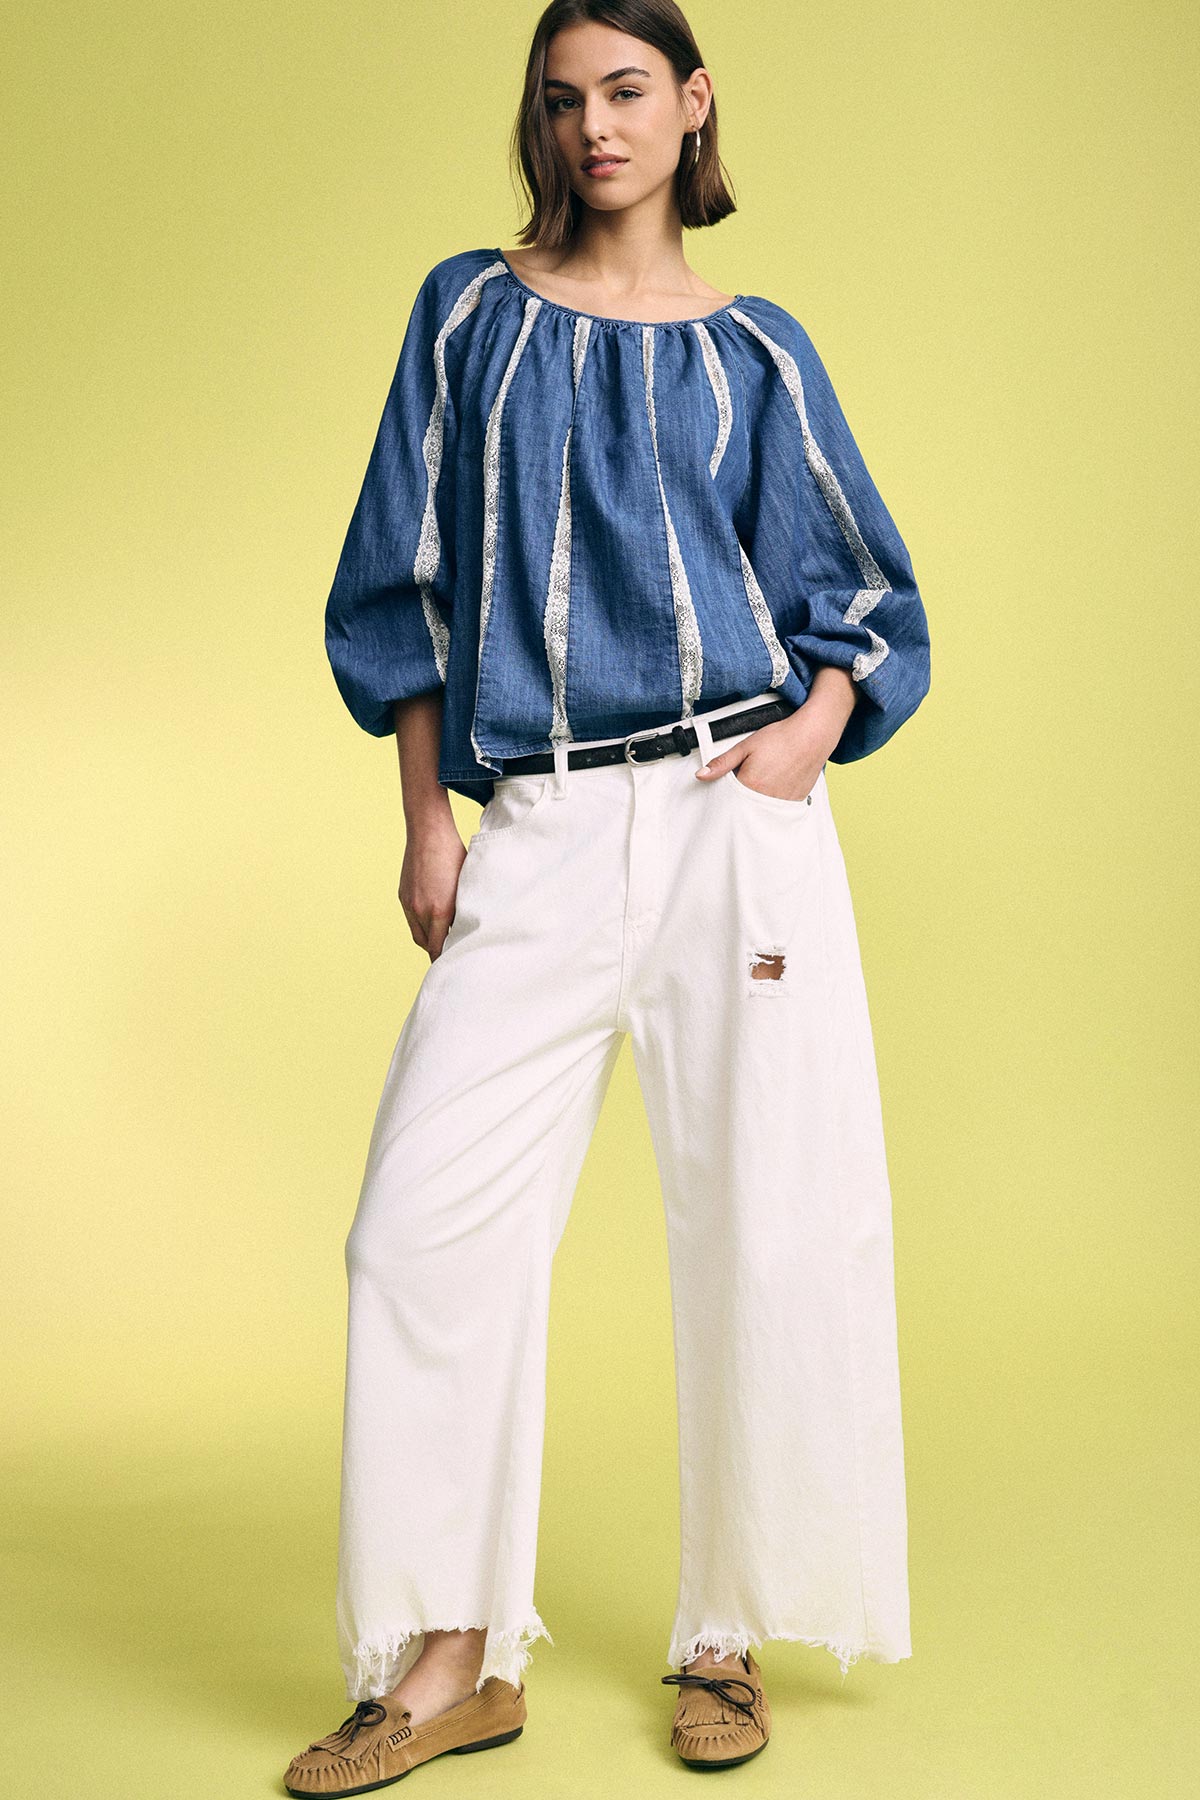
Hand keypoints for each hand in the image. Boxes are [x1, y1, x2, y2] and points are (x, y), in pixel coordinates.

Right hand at [398, 812, 466, 960]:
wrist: (429, 833)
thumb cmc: (455, 855)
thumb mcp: (466, 885)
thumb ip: (465, 910)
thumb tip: (470, 928)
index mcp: (440, 910)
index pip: (439, 948)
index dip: (447, 958)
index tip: (456, 964)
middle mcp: (421, 910)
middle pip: (427, 945)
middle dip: (437, 952)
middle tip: (450, 956)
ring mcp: (409, 903)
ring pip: (417, 933)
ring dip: (428, 939)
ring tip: (441, 940)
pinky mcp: (403, 896)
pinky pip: (411, 919)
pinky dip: (420, 924)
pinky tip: (432, 921)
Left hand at [696, 670, 855, 799]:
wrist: (812, 735)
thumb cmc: (781, 737)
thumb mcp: (745, 746)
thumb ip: (722, 763)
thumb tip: (701, 775)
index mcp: (750, 785)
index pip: (729, 798)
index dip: (729, 789)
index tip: (733, 780)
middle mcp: (766, 798)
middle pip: (746, 805)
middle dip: (744, 794)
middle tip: (755, 774)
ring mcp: (782, 801)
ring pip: (762, 808)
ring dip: (760, 797)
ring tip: (768, 776)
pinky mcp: (796, 800)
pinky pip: (779, 806)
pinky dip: (775, 798)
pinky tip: (779, 782)